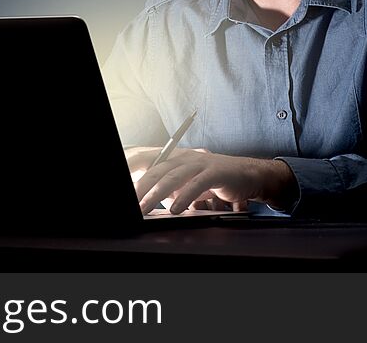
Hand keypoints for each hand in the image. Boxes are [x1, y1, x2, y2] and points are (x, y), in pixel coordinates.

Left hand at [130, 148, 297, 214]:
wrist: (249, 175)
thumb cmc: (214, 180)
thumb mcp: (187, 182)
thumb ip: (167, 187)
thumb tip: (143, 198)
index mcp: (174, 157)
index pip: (146, 157)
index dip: (130, 164)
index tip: (118, 180)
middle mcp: (184, 156)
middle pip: (155, 169)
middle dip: (138, 186)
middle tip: (128, 202)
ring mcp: (200, 163)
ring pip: (172, 176)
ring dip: (156, 194)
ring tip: (143, 208)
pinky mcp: (215, 172)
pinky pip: (197, 184)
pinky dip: (185, 197)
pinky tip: (176, 209)